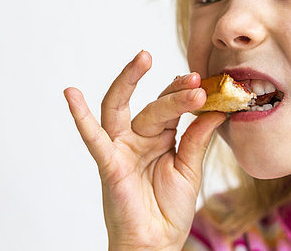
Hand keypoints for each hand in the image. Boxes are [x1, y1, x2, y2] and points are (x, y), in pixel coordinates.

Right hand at [63, 50, 225, 250]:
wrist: (156, 244)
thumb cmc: (169, 209)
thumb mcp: (189, 169)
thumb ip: (197, 139)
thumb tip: (217, 108)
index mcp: (159, 138)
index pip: (170, 107)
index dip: (186, 94)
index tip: (206, 82)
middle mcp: (138, 138)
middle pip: (151, 105)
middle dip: (168, 87)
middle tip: (190, 74)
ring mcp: (121, 149)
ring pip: (120, 109)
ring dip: (128, 82)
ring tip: (143, 59)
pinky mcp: (109, 165)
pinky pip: (94, 140)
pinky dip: (81, 118)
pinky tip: (72, 95)